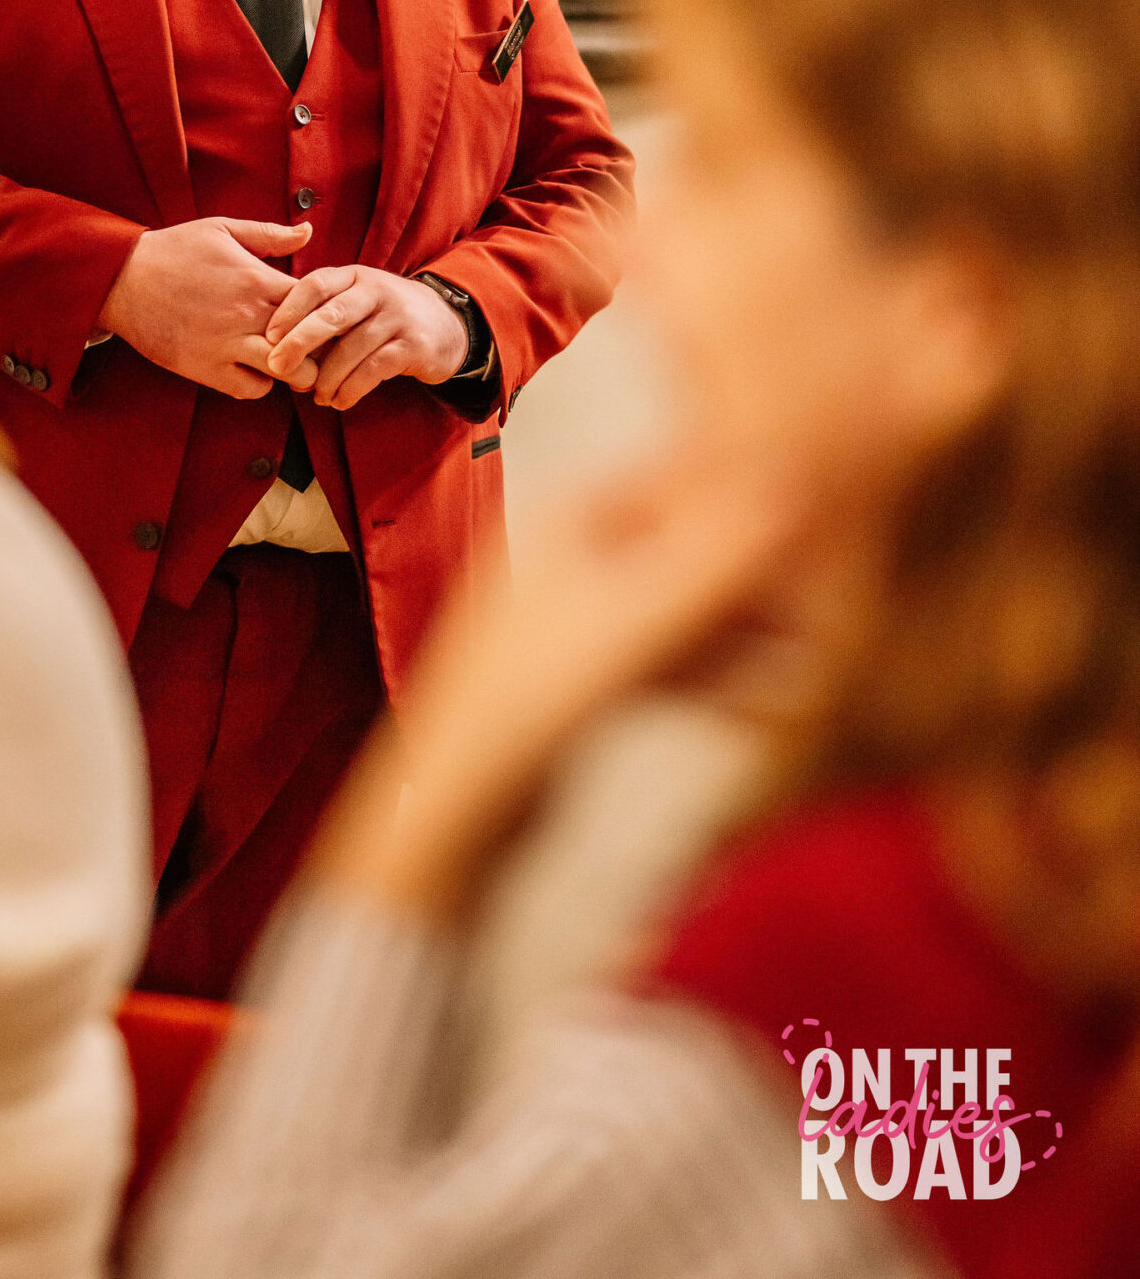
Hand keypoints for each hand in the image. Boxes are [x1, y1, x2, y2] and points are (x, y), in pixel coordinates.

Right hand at [99, 217, 311, 397]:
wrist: (122, 279)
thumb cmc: (173, 250)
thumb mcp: (222, 229)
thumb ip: (269, 234)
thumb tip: (308, 232)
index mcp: (257, 279)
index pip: (316, 302)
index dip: (326, 309)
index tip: (322, 312)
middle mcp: (247, 315)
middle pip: (311, 342)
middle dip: (320, 346)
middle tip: (315, 344)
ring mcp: (227, 345)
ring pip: (286, 372)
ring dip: (293, 369)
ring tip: (286, 360)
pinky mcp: (205, 369)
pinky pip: (250, 389)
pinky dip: (258, 384)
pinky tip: (252, 368)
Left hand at [261, 266, 467, 408]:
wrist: (446, 324)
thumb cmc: (383, 317)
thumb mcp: (357, 302)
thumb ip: (323, 316)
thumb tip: (278, 353)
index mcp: (354, 276)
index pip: (316, 284)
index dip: (289, 309)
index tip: (268, 336)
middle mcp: (376, 290)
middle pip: (332, 315)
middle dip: (300, 342)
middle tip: (277, 366)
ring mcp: (398, 316)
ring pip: (352, 349)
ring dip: (327, 377)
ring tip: (316, 396)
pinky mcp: (414, 345)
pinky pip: (374, 369)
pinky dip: (351, 389)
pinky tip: (339, 400)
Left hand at [317, 447, 810, 920]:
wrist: (461, 807)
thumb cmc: (533, 699)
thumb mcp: (639, 621)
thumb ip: (719, 560)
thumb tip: (795, 486)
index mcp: (575, 520)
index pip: (682, 481)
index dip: (751, 497)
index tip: (823, 517)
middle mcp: (577, 557)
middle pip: (690, 547)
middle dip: (759, 574)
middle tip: (828, 601)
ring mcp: (582, 621)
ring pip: (686, 609)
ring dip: (745, 629)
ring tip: (813, 654)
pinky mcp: (587, 683)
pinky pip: (668, 661)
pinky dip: (715, 673)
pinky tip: (765, 702)